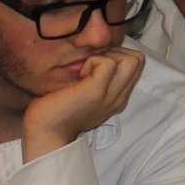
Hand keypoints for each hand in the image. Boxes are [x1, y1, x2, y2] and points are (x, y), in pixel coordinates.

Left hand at [21, 46, 146, 160]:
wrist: (45, 132)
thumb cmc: (57, 110)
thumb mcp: (86, 95)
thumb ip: (98, 80)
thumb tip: (98, 55)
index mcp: (117, 97)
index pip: (136, 65)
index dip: (117, 55)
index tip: (95, 64)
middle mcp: (119, 97)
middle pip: (139, 59)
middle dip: (116, 51)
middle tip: (92, 64)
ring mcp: (110, 95)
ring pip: (132, 59)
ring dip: (107, 56)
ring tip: (87, 70)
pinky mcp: (96, 91)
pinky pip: (108, 63)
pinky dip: (93, 60)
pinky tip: (79, 73)